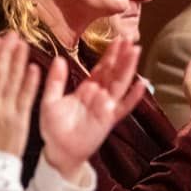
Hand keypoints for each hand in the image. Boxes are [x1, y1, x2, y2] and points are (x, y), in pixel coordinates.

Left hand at [38, 39, 146, 180]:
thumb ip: (55, 81)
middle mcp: (99, 96)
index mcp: (86, 89)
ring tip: (135, 52)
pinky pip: (123, 108)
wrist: (58, 151)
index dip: (110, 54)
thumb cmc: (53, 128)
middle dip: (122, 57)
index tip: (118, 39)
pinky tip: (141, 84)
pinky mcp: (109, 121)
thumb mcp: (50, 101)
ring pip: (120, 85)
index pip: (101, 68)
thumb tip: (59, 59)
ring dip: (128, 69)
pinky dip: (133, 97)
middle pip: (114, 73)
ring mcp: (106, 108)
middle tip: (130, 40)